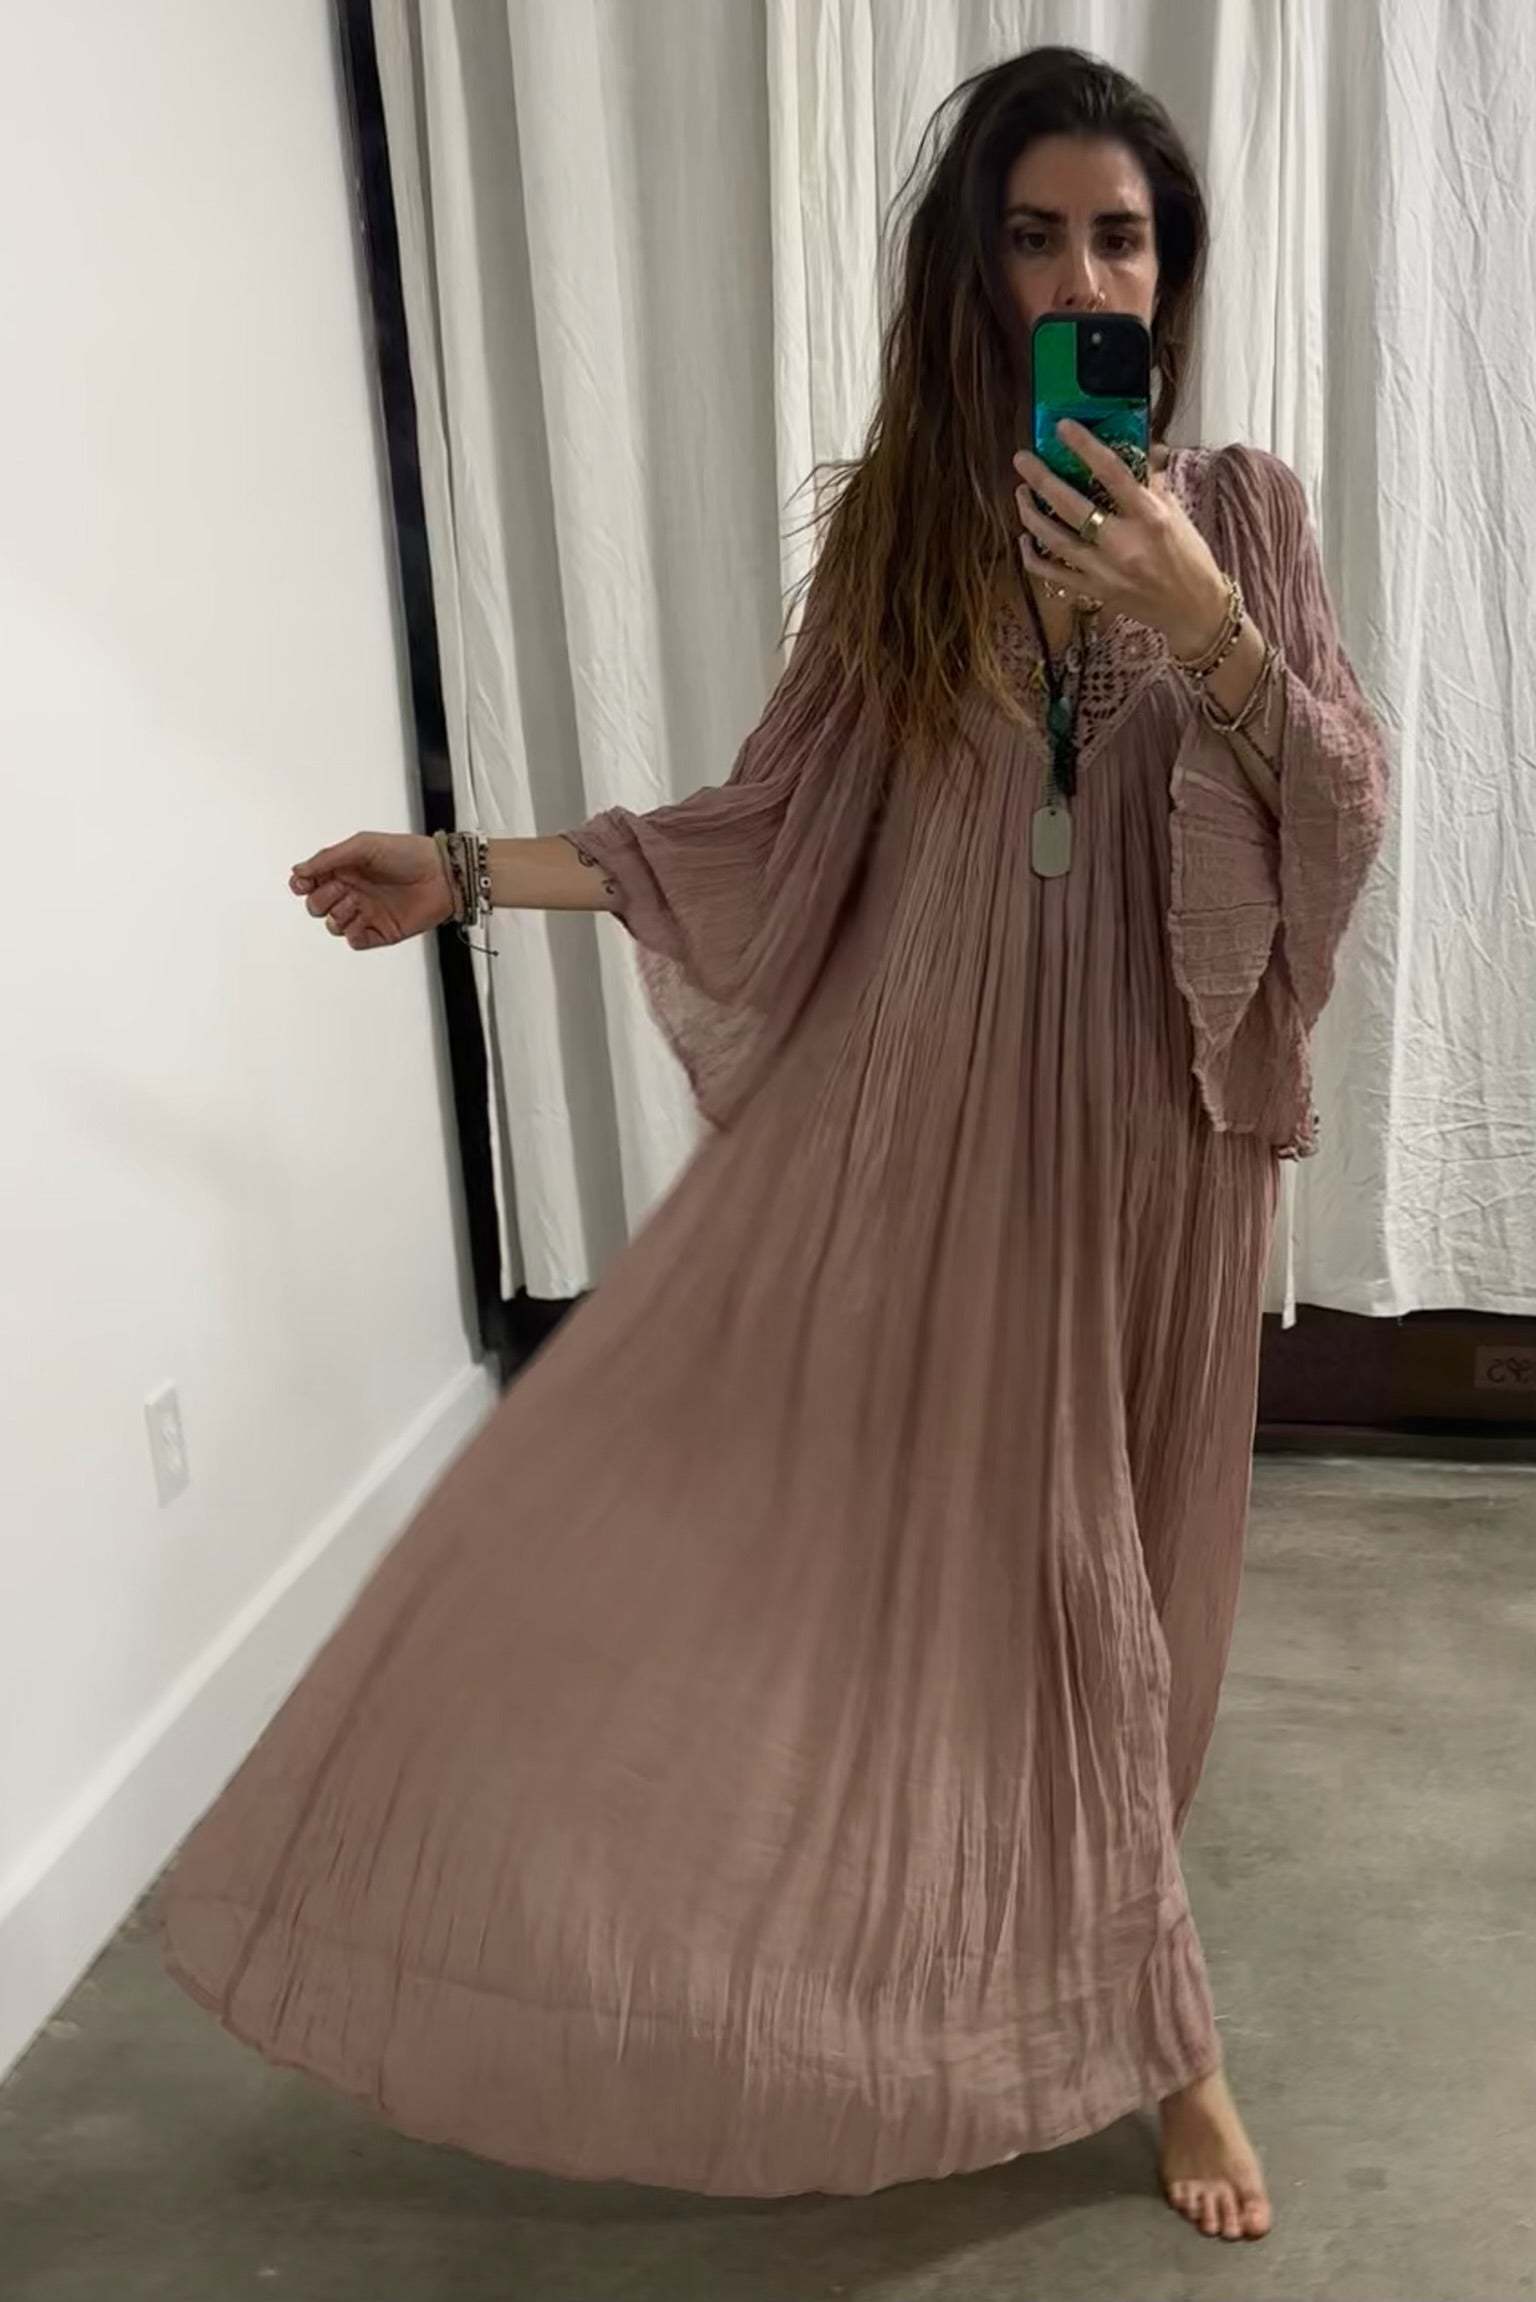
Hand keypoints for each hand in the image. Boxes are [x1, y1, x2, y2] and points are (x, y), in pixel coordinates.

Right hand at [289, 831, 454, 949]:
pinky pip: (355, 941)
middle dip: (321, 899)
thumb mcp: (363, 845)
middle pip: (317, 906)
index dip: (302, 884)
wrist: (442, 875)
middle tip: (341, 888)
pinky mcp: (380, 932)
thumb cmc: (409, 854)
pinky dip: (353, 934)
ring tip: (356, 902)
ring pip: (333, 925)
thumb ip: (328, 858)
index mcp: (345, 869)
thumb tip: (299, 870)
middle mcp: (353, 891)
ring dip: (338, 915)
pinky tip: (362, 921)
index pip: (310, 882)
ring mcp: (366, 913)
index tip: (304, 882)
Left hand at [1014, 421, 1228, 656]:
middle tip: (1021, 459)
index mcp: (1149, 517)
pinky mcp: (1094, 592)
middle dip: (1041, 479)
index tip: (1063, 427)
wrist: (1193, 609)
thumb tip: (1138, 446)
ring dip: (1031, 514)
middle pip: (1072, 506)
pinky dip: (1032, 557)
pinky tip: (1024, 539)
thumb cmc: (1189, 557)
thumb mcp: (1176, 512)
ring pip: (1054, 539)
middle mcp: (1124, 544)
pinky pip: (1051, 574)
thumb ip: (1151, 481)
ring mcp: (1105, 571)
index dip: (1085, 446)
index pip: (1112, 472)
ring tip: (1021, 492)